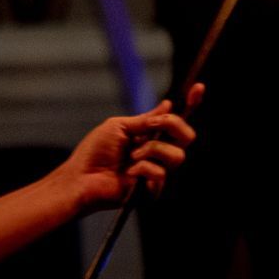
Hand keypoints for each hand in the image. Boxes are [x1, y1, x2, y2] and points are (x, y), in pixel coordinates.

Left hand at [57, 85, 200, 212]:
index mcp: (150, 136)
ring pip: (177, 156)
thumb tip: (167, 105)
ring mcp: (158, 171)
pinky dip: (142, 168)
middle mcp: (158, 153)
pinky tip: (129, 173)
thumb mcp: (118, 127)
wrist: (80, 177)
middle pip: (187, 136)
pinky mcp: (153, 190)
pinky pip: (160, 173)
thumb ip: (144, 119)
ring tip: (132, 156)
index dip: (191, 104)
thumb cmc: (94, 152)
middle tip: (152, 125)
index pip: (177, 121)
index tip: (198, 88)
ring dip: (152, 150)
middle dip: (173, 124)